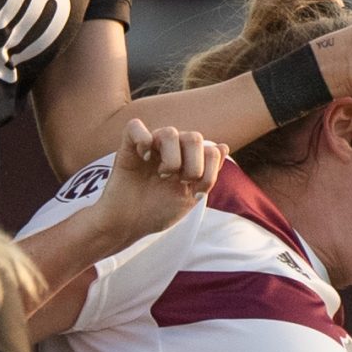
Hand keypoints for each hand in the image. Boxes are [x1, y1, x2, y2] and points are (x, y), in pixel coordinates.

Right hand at [90, 119, 224, 247]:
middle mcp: (170, 149)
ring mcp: (149, 146)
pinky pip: (136, 127)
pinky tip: (144, 157)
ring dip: (172, 159)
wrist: (128, 224)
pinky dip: (143, 139)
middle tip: (180, 181)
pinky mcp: (128, 146)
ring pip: (169, 132)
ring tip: (162, 174)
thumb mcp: (189, 197)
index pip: (210, 150)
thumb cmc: (156, 212)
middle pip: (194, 137)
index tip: (196, 192)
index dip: (209, 171)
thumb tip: (223, 146)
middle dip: (193, 165)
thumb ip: (208, 174)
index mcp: (187, 159)